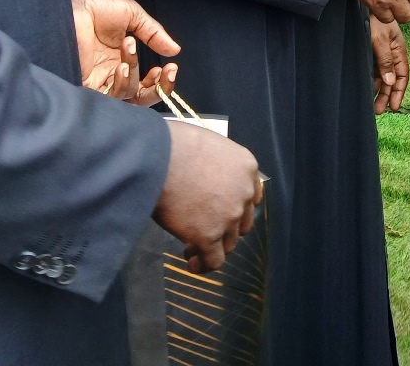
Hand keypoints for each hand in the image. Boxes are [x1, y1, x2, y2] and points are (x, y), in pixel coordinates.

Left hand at [70, 0, 179, 104]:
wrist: (72, 6)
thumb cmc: (96, 7)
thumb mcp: (133, 15)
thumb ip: (154, 33)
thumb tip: (175, 50)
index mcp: (122, 60)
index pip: (146, 82)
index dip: (160, 80)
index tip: (170, 66)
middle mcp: (112, 74)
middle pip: (140, 96)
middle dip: (158, 88)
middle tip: (166, 72)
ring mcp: (100, 81)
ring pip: (127, 96)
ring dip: (135, 75)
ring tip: (129, 49)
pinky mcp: (86, 85)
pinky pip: (109, 96)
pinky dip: (121, 84)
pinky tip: (122, 66)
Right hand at [154, 120, 263, 272]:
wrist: (158, 157)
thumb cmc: (175, 144)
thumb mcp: (209, 146)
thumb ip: (217, 166)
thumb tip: (205, 178)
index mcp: (246, 167)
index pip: (250, 196)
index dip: (236, 208)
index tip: (220, 212)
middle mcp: (244, 193)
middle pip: (241, 222)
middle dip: (225, 229)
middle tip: (206, 230)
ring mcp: (228, 216)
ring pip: (229, 243)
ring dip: (213, 248)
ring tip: (193, 249)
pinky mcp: (209, 236)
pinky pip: (214, 260)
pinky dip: (204, 265)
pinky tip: (192, 264)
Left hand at [371, 17, 409, 113]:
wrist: (360, 5)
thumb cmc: (372, 19)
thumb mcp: (380, 40)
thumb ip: (385, 60)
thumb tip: (391, 82)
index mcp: (398, 50)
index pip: (402, 75)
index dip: (399, 91)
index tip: (395, 106)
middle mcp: (390, 54)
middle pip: (392, 79)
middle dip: (387, 96)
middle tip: (379, 110)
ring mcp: (380, 54)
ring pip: (381, 77)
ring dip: (379, 92)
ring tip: (373, 106)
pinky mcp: (370, 52)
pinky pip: (372, 71)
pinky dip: (371, 82)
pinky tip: (367, 91)